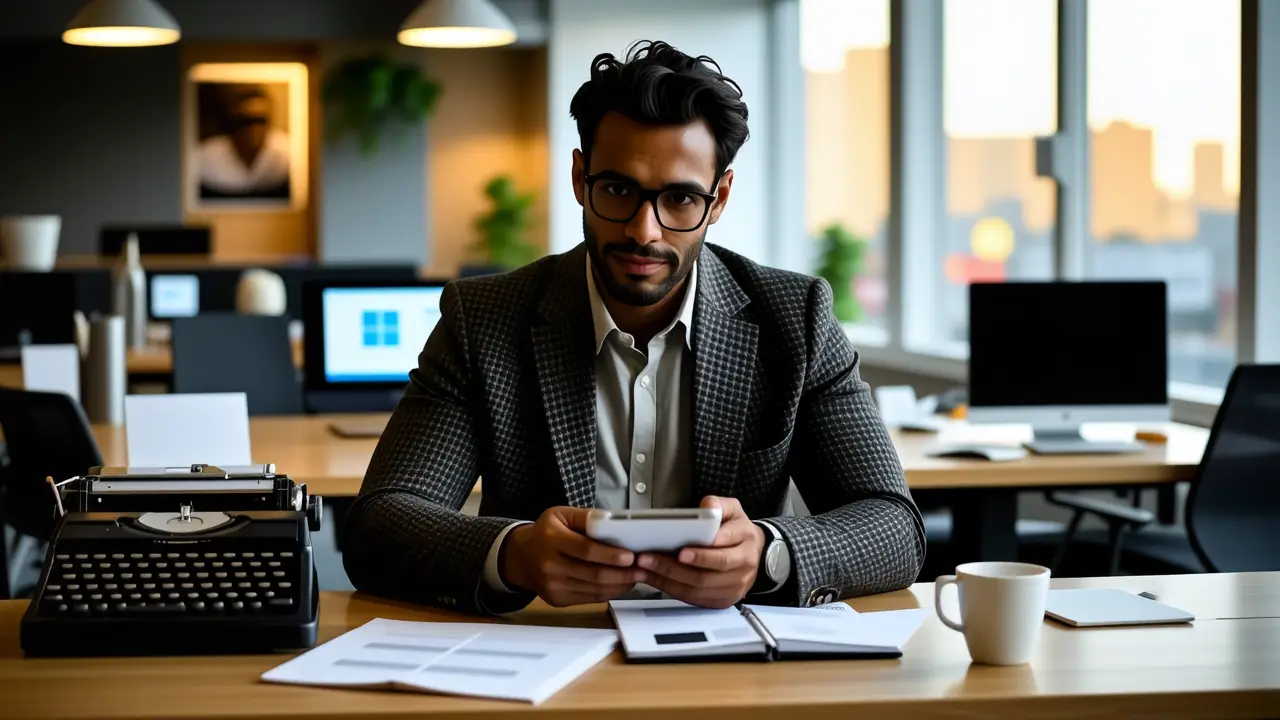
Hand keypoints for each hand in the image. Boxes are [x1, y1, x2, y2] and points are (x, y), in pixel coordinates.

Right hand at [502, 506, 643, 606]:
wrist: (521, 558)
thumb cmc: (545, 533)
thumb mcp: (560, 515)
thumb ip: (587, 517)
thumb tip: (614, 524)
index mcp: (552, 540)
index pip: (586, 550)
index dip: (610, 555)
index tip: (631, 556)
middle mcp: (551, 566)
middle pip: (593, 574)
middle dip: (623, 573)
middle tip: (643, 568)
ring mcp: (554, 587)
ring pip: (595, 589)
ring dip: (620, 584)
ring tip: (637, 576)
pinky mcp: (558, 600)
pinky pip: (590, 598)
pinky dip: (609, 592)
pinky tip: (621, 583)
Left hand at [636, 496, 764, 608]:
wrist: (753, 553)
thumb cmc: (736, 530)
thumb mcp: (733, 510)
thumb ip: (719, 505)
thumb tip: (707, 506)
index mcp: (745, 539)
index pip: (724, 547)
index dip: (702, 552)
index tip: (681, 551)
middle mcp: (743, 565)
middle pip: (707, 573)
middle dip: (675, 567)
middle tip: (649, 558)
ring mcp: (735, 586)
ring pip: (698, 588)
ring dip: (668, 579)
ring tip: (645, 568)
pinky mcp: (723, 599)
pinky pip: (695, 598)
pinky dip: (671, 589)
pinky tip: (654, 578)